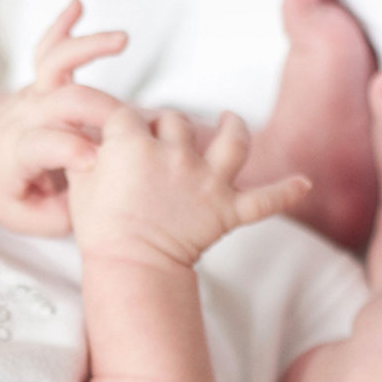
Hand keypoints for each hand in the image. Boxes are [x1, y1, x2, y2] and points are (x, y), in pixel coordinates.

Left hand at [0, 0, 126, 235]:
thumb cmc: (1, 189)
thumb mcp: (26, 218)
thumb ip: (64, 213)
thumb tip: (100, 198)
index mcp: (19, 152)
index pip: (46, 145)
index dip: (70, 151)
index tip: (95, 160)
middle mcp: (26, 117)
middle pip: (61, 101)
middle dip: (96, 105)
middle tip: (129, 118)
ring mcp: (32, 94)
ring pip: (54, 63)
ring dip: (86, 48)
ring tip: (121, 40)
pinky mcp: (40, 82)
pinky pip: (47, 49)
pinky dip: (60, 26)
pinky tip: (77, 5)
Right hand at [66, 108, 308, 266]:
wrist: (130, 267)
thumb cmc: (99, 227)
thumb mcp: (78, 180)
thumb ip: (81, 148)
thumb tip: (84, 128)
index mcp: (134, 142)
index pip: (127, 114)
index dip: (121, 120)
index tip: (116, 129)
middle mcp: (175, 152)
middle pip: (175, 119)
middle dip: (166, 125)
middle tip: (159, 138)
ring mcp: (206, 180)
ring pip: (231, 139)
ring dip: (234, 127)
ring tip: (232, 120)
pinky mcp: (227, 209)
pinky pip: (265, 200)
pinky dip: (285, 191)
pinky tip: (303, 183)